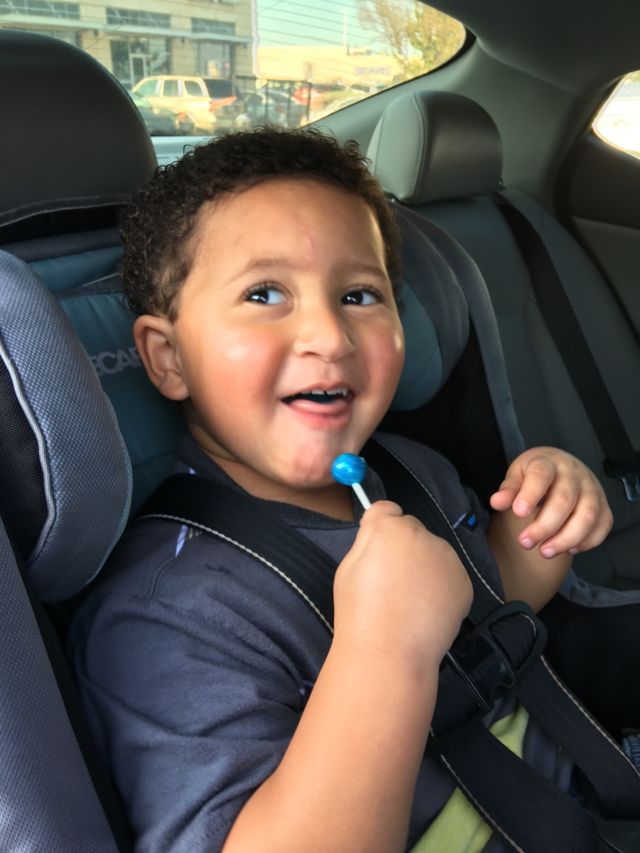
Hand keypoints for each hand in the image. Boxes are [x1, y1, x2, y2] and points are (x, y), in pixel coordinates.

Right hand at [333, 501, 472, 669]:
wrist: (390, 652)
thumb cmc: (359, 611)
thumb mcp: (348, 567)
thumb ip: (367, 540)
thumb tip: (379, 527)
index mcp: (390, 527)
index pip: (387, 511)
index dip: (379, 528)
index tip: (376, 550)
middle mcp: (423, 534)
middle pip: (412, 531)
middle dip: (403, 548)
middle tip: (392, 582)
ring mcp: (448, 558)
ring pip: (433, 552)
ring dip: (424, 566)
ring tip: (410, 601)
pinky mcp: (464, 581)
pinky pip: (449, 575)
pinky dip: (440, 587)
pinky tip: (427, 610)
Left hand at [489, 446, 612, 558]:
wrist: (562, 467)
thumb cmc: (537, 474)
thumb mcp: (518, 475)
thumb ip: (509, 489)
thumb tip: (496, 502)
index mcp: (549, 462)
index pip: (541, 475)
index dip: (530, 494)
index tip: (518, 512)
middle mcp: (574, 474)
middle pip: (564, 500)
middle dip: (544, 526)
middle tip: (525, 542)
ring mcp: (593, 489)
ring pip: (587, 516)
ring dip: (566, 538)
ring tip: (545, 552)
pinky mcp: (604, 506)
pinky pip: (603, 526)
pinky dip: (587, 541)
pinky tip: (569, 549)